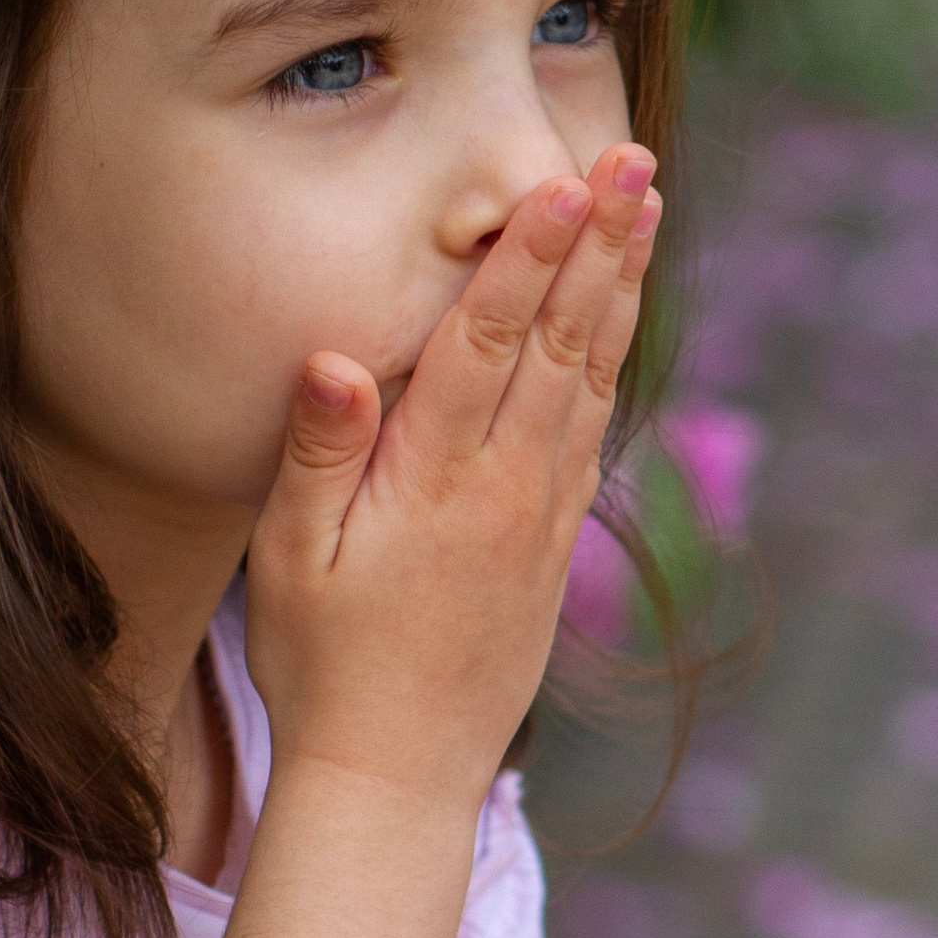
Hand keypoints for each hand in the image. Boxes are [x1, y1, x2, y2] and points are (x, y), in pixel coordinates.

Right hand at [242, 141, 658, 808]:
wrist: (396, 776)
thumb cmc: (322, 667)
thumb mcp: (290, 563)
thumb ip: (318, 456)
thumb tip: (337, 357)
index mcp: (435, 482)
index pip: (489, 343)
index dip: (528, 257)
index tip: (564, 183)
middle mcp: (504, 488)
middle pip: (561, 341)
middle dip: (598, 243)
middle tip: (635, 160)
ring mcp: (539, 515)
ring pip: (590, 375)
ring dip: (618, 285)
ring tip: (648, 206)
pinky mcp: (554, 543)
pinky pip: (591, 427)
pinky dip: (612, 356)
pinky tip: (623, 310)